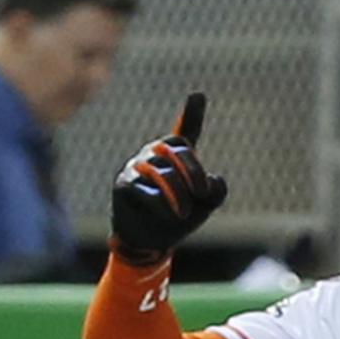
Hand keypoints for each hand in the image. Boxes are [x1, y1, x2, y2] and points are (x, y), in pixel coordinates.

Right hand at [110, 92, 227, 266]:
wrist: (150, 242)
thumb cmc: (177, 217)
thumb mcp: (205, 205)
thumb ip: (216, 190)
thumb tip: (208, 184)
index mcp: (175, 155)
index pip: (185, 132)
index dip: (191, 115)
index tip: (198, 96)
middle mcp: (154, 153)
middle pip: (176, 149)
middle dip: (193, 171)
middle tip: (203, 193)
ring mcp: (136, 166)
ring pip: (162, 172)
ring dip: (178, 193)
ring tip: (185, 213)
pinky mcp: (124, 185)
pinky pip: (146, 191)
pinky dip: (162, 205)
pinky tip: (169, 216)